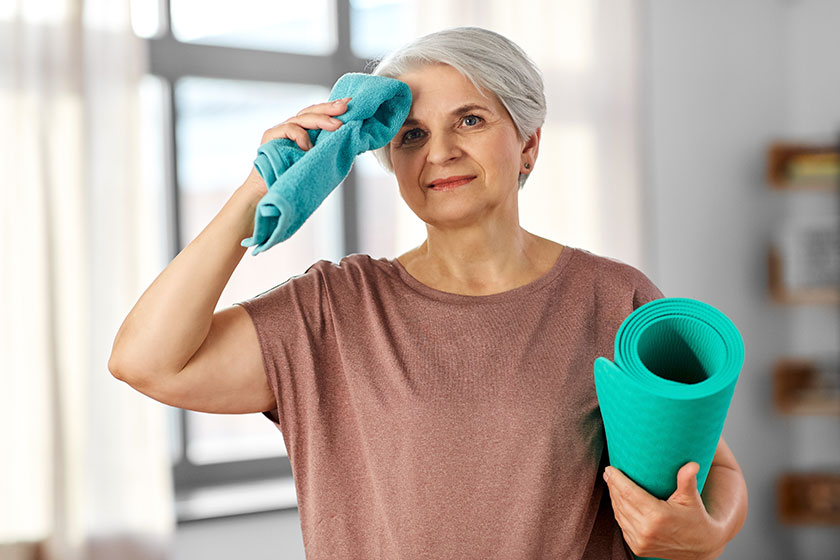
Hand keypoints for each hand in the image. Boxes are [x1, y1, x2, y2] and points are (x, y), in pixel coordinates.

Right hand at [241, 97, 351, 195]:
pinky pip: (288, 129)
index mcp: (303, 131)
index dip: (333, 108)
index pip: (318, 114)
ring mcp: (280, 130)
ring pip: (302, 118)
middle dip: (329, 108)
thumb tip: (351, 140)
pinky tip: (309, 146)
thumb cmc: (294, 178)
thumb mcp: (315, 161)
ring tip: (337, 126)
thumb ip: (326, 149)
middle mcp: (292, 127)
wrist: (271, 192)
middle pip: (311, 111)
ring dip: (321, 120)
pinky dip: (300, 136)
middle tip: (345, 107)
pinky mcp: (270, 136)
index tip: (350, 104)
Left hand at [603, 462, 725, 559]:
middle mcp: (646, 530)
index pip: (629, 493)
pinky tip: (618, 502)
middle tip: (608, 472)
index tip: (609, 468)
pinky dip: (619, 513)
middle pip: (621, 502)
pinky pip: (623, 526)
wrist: (701, 547)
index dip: (617, 480)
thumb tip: (692, 464)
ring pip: (619, 514)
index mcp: (658, 516)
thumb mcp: (692, 498)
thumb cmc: (696, 518)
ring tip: (611, 484)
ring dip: (614, 498)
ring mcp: (641, 542)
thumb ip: (687, 480)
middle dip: (612, 486)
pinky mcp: (638, 548)